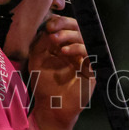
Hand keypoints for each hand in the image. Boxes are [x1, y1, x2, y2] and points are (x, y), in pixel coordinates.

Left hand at [28, 15, 95, 129]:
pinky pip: (88, 53)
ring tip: (55, 39)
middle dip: (64, 25)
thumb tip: (47, 26)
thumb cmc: (44, 85)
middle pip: (77, 28)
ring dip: (68, 35)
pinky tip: (64, 51)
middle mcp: (76, 49)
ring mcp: (85, 58)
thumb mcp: (37, 62)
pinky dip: (77, 48)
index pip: (66, 27)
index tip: (48, 24)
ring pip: (83, 37)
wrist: (53, 107)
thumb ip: (40, 44)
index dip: (59, 22)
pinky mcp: (92, 68)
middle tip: (52, 28)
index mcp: (63, 45)